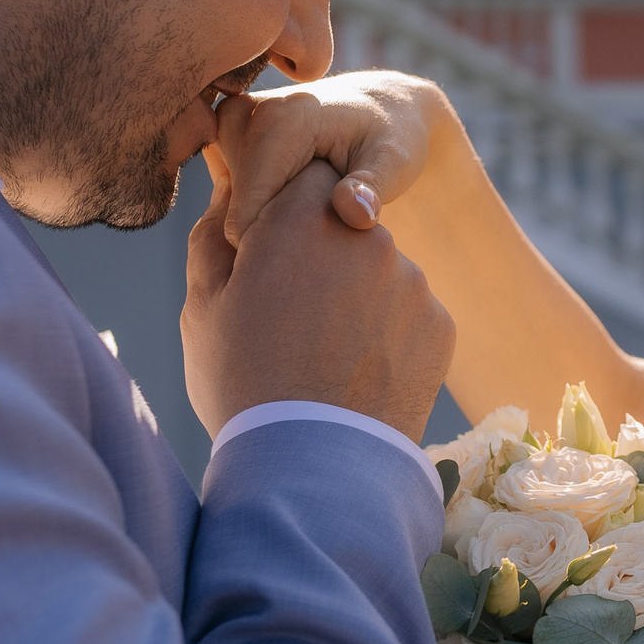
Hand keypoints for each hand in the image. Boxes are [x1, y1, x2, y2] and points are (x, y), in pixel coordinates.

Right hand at [182, 147, 452, 437]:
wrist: (315, 468)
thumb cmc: (243, 383)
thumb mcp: (203, 308)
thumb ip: (214, 236)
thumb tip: (227, 189)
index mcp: (299, 220)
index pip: (306, 174)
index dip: (289, 210)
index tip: (275, 249)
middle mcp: (366, 236)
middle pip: (348, 222)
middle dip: (326, 254)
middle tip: (298, 316)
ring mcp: (411, 280)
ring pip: (382, 270)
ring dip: (361, 296)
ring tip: (330, 355)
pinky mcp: (440, 323)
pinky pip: (410, 313)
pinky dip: (390, 335)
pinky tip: (361, 374)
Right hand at [212, 71, 453, 246]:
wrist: (380, 104)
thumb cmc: (392, 137)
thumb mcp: (395, 163)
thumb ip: (373, 188)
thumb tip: (354, 212)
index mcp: (279, 122)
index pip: (248, 215)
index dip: (280, 247)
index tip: (320, 252)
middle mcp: (245, 112)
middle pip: (232, 211)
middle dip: (271, 231)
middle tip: (322, 222)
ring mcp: (230, 117)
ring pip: (226, 202)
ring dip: (263, 216)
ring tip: (311, 204)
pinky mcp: (226, 127)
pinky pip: (227, 186)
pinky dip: (255, 200)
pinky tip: (294, 193)